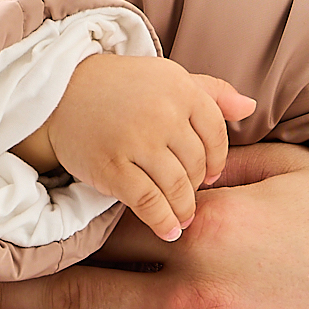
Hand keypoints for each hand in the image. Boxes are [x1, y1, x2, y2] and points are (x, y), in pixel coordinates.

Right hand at [36, 55, 254, 242]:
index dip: (217, 161)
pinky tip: (168, 231)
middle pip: (197, 164)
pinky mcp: (112, 166)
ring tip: (183, 220)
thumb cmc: (120, 87)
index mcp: (181, 88)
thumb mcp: (168, 78)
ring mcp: (137, 140)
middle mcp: (163, 113)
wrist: (58, 93)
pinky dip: (162, 221)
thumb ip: (211, 92)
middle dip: (196, 186)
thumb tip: (250, 105)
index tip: (210, 176)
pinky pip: (148, 202)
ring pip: (177, 186)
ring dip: (184, 209)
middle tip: (189, 197)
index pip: (216, 135)